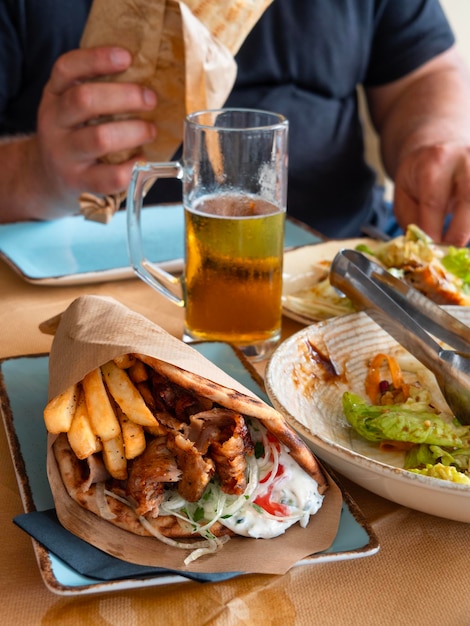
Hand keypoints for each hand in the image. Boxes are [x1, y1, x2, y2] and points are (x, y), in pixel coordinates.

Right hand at [36, 46, 156, 215]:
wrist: (47, 179)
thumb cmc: (74, 138)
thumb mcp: (72, 109)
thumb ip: (97, 93)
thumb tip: (148, 79)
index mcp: (54, 96)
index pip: (66, 69)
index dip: (96, 59)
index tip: (126, 57)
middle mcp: (53, 123)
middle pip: (85, 100)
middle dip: (125, 96)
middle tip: (151, 99)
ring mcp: (64, 155)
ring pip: (100, 138)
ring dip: (134, 131)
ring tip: (150, 130)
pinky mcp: (79, 183)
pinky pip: (110, 176)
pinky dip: (132, 166)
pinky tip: (141, 159)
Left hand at [393, 143, 469, 245]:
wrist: (441, 141)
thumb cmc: (420, 172)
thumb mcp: (404, 191)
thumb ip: (411, 218)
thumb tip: (422, 246)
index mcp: (435, 161)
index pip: (434, 202)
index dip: (433, 232)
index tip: (429, 252)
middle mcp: (467, 159)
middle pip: (469, 201)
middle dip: (457, 234)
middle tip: (446, 250)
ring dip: (468, 228)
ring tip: (455, 236)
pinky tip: (464, 224)